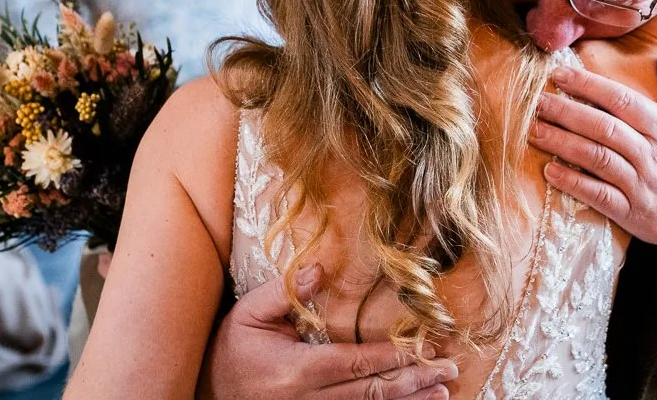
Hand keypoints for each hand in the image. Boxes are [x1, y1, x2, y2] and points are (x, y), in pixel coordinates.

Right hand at [197, 267, 456, 399]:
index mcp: (296, 370)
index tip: (427, 345)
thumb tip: (323, 268)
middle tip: (450, 368)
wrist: (206, 393)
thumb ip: (286, 291)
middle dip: (414, 379)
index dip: (395, 356)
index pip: (356, 364)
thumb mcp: (249, 314)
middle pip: (370, 393)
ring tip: (443, 391)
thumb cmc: (230, 350)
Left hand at [530, 48, 656, 256]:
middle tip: (536, 100)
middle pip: (603, 128)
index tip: (559, 74)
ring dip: (562, 143)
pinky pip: (598, 196)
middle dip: (566, 112)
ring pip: (597, 159)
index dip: (589, 85)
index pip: (622, 100)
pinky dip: (573, 183)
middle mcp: (651, 155)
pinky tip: (549, 170)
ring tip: (533, 130)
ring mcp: (640, 185)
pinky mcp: (630, 212)